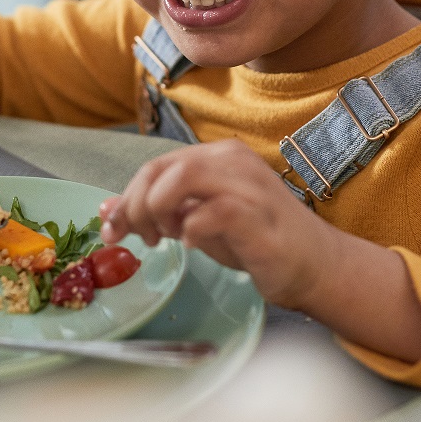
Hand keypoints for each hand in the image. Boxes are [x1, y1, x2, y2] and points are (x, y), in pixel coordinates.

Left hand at [100, 139, 420, 360]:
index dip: (126, 198)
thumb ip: (159, 212)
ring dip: (158, 211)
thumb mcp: (198, 223)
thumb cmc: (255, 241)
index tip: (111, 231)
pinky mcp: (256, 213)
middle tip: (138, 240)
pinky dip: (190, 230)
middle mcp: (231, 160)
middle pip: (161, 168)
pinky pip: (210, 212)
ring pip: (181, 177)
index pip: (156, 166)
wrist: (312, 264)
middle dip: (135, 206)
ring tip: (164, 238)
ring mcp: (246, 183)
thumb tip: (108, 210)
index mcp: (217, 157)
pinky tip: (192, 246)